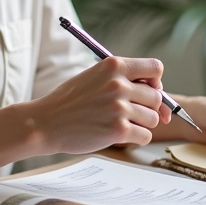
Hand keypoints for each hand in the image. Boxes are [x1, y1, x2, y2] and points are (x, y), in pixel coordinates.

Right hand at [30, 57, 171, 154]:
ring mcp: (119, 107)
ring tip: (118, 122)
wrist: (46, 122)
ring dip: (141, 124)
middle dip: (148, 107)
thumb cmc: (69, 101)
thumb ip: (123, 80)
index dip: (155, 81)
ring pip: (152, 118)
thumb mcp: (94, 77)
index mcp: (113, 65)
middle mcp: (118, 84)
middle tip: (128, 113)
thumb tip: (159, 95)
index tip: (148, 90)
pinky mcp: (118, 130)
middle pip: (156, 97)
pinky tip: (117, 134)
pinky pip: (145, 136)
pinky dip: (136, 138)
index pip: (155, 68)